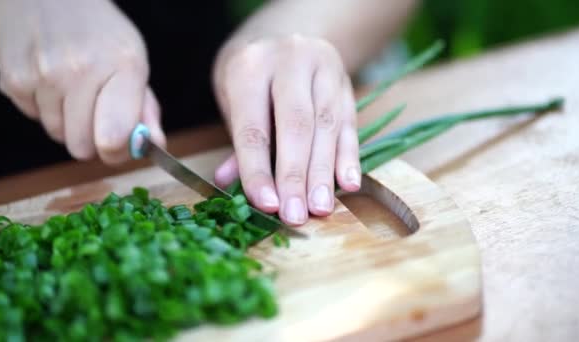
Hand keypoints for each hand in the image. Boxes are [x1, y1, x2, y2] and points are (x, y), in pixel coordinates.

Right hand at [0, 0, 164, 162]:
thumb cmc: (101, 37)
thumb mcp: (134, 63)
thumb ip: (147, 110)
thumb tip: (155, 145)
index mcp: (123, 66)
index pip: (115, 138)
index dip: (118, 152)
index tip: (120, 144)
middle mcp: (81, 69)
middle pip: (82, 147)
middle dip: (91, 139)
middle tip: (95, 113)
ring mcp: (44, 74)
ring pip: (57, 135)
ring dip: (66, 121)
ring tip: (72, 89)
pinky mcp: (15, 79)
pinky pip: (34, 118)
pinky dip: (43, 107)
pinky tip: (51, 80)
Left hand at [213, 34, 360, 225]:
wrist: (284, 36)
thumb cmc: (252, 77)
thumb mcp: (234, 100)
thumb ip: (240, 143)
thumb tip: (229, 183)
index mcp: (250, 66)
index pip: (254, 128)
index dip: (259, 170)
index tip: (267, 206)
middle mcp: (290, 61)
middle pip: (295, 126)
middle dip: (296, 176)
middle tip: (296, 216)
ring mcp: (323, 68)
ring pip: (327, 126)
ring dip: (324, 172)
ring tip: (321, 209)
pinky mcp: (345, 82)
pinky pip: (349, 122)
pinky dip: (349, 156)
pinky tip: (348, 184)